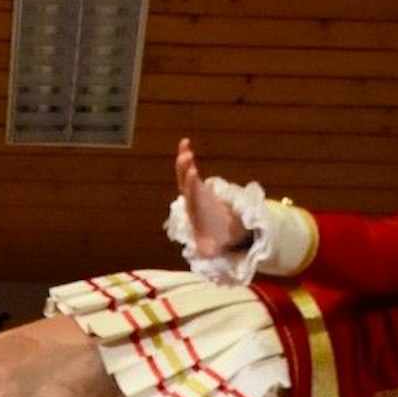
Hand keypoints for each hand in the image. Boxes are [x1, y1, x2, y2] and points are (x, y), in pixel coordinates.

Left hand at [174, 138, 242, 258]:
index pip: (191, 196)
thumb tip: (206, 254)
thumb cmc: (213, 237)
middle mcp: (189, 199)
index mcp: (194, 210)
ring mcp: (190, 190)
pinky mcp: (194, 183)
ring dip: (183, 160)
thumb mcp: (212, 246)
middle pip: (184, 183)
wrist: (214, 232)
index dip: (192, 185)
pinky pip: (188, 168)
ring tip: (184, 144)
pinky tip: (184, 142)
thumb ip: (208, 250)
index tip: (193, 173)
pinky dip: (186, 156)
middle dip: (185, 170)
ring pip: (184, 173)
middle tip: (187, 157)